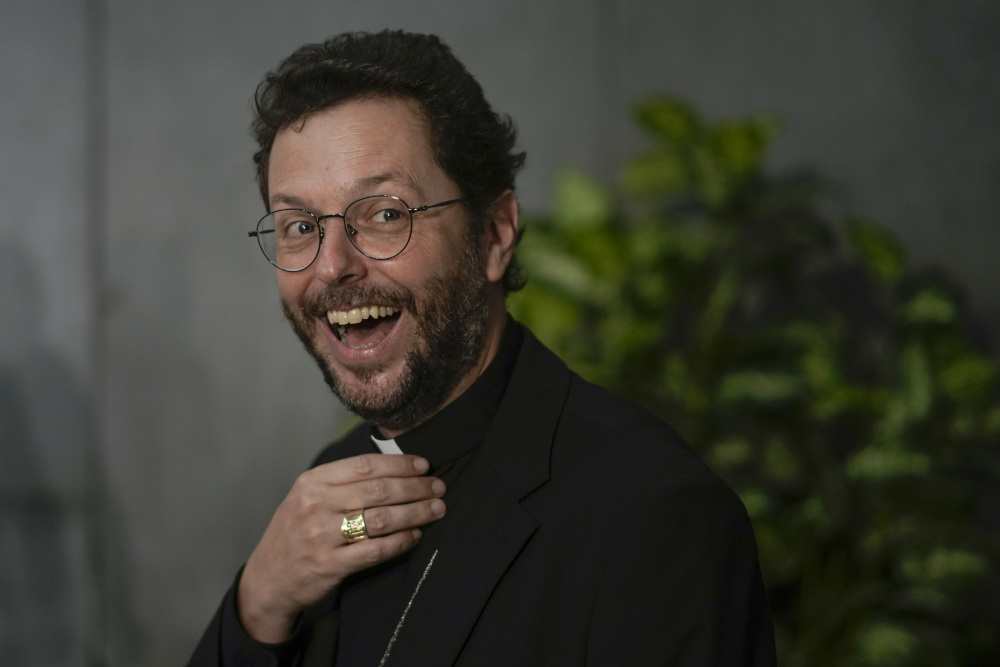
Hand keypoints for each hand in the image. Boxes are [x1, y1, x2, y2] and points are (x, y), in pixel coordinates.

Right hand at [237, 453, 445, 642]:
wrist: (267, 578)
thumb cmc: (296, 532)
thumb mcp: (307, 497)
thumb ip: (341, 482)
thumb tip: (394, 468)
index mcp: (312, 482)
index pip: (365, 465)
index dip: (399, 464)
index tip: (423, 465)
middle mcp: (316, 505)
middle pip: (378, 490)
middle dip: (415, 488)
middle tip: (438, 487)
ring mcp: (322, 536)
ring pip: (381, 519)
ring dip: (416, 513)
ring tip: (436, 509)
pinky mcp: (330, 565)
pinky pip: (375, 550)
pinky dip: (400, 542)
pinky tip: (416, 536)